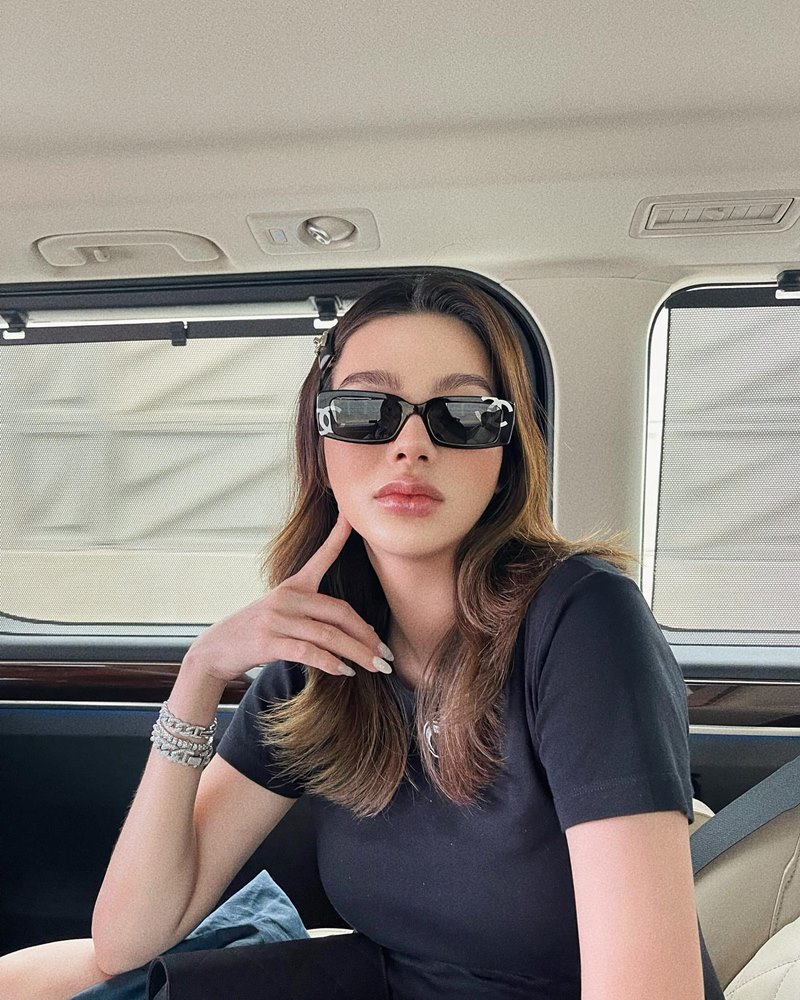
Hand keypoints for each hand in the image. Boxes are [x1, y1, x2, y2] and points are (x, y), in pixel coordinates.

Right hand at [183, 514, 392, 682]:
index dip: (337, 535)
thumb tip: (355, 632)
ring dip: (357, 654)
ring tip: (375, 667)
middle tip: (385, 654)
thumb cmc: (254, 634)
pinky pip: (308, 652)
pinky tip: (344, 672)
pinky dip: (330, 663)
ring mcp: (277, 618)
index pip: (321, 557)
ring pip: (329, 635)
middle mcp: (287, 597)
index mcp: (292, 586)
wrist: (214, 652)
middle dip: (367, 636)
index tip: (351, 516)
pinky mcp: (268, 641)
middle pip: (339, 612)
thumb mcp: (280, 614)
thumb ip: (312, 615)